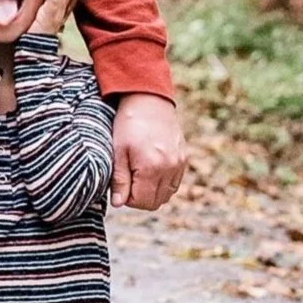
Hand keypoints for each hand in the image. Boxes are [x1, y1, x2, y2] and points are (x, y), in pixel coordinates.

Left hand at [111, 93, 186, 209]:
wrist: (149, 99)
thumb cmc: (129, 123)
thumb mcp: (118, 150)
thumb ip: (119, 180)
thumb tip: (118, 203)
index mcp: (151, 168)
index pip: (141, 202)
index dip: (128, 198)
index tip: (121, 184)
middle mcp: (170, 168)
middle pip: (156, 202)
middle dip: (140, 197)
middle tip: (129, 179)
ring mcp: (179, 164)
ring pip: (167, 195)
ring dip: (152, 191)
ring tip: (139, 173)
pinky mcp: (184, 159)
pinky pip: (175, 183)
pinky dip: (163, 183)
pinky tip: (151, 168)